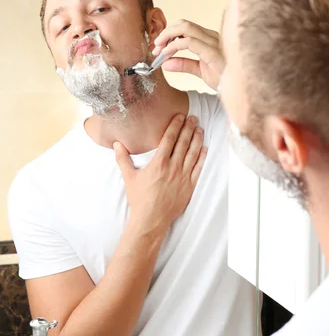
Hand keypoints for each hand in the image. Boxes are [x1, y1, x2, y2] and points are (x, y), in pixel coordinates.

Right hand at [114, 114, 206, 233]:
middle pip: (183, 143)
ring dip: (197, 140)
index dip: (175, 126)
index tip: (180, 116)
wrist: (150, 219)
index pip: (169, 139)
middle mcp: (173, 167)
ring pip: (192, 154)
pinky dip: (202, 158)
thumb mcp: (129, 177)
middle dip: (188, 128)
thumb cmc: (139, 199)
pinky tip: (204, 149)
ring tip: (200, 129)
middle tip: (193, 118)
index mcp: (159, 163)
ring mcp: (183, 177)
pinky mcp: (189, 186)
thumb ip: (123, 159)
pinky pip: (198, 169)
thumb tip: (116, 144)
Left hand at [152, 20, 223, 90]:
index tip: (158, 47)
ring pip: (185, 28)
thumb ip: (183, 64)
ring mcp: (213, 43)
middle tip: (156, 46)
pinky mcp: (212, 52)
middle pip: (184, 23)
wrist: (237, 90)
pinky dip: (174, 46)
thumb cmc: (224, 79)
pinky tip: (167, 55)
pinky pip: (189, 43)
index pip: (187, 27)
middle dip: (166, 32)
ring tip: (159, 50)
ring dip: (167, 37)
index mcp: (210, 39)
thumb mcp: (200, 71)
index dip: (169, 33)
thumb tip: (166, 63)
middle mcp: (212, 37)